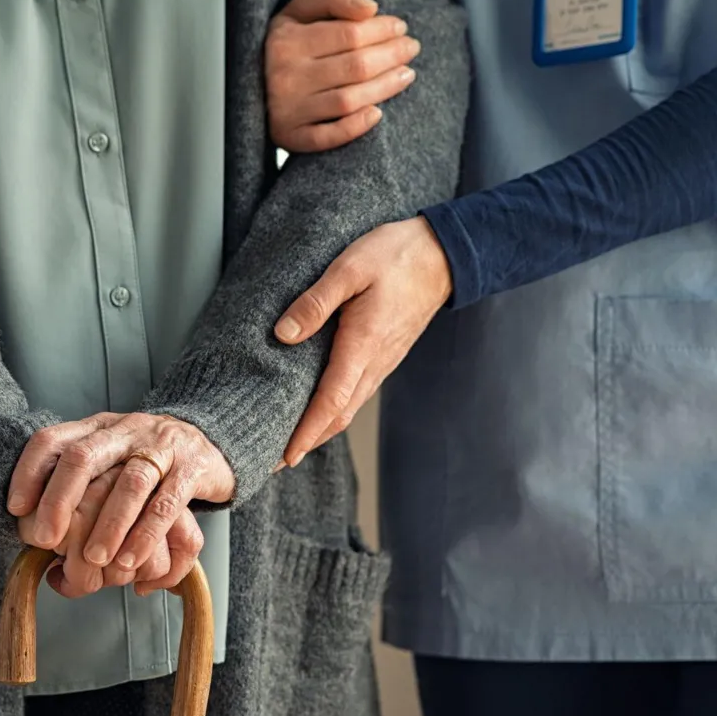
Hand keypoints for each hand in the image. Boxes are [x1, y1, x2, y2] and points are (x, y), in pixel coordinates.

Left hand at [8, 413, 230, 586]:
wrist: (213, 441)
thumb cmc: (148, 461)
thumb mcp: (110, 459)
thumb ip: (78, 487)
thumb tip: (36, 536)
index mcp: (97, 428)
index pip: (53, 440)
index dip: (29, 472)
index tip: (16, 508)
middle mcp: (125, 431)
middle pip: (84, 457)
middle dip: (60, 500)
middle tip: (45, 539)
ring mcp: (161, 446)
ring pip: (130, 482)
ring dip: (108, 525)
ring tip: (94, 560)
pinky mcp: (192, 468)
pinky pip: (167, 503)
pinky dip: (146, 534)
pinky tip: (131, 560)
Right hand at [266, 0, 421, 152]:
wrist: (252, 83)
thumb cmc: (287, 42)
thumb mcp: (302, 9)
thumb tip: (370, 9)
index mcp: (286, 40)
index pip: (349, 33)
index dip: (382, 30)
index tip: (400, 27)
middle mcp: (285, 76)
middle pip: (355, 66)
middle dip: (391, 55)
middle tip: (411, 49)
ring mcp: (287, 110)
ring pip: (348, 100)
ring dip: (385, 87)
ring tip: (406, 74)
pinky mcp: (290, 137)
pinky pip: (328, 137)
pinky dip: (355, 127)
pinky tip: (377, 114)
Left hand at [274, 217, 451, 465]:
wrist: (442, 254)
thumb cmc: (396, 256)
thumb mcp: (349, 269)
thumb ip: (315, 302)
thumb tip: (284, 334)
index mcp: (362, 345)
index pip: (331, 402)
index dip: (306, 433)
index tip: (284, 457)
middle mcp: (374, 363)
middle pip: (338, 416)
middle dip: (307, 442)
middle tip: (274, 461)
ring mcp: (382, 362)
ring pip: (348, 407)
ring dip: (320, 429)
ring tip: (291, 442)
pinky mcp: (384, 355)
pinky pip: (356, 393)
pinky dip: (334, 410)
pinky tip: (318, 409)